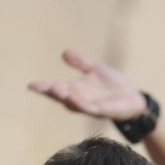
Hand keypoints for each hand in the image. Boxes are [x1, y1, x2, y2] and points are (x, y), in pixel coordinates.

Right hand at [27, 48, 147, 121]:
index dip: (44, 87)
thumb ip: (81, 63)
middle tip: (41, 87)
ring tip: (56, 90)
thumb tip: (64, 52)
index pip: (57, 88)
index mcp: (77, 89)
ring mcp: (92, 106)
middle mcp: (81, 99)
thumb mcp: (96, 69)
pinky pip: (91, 108)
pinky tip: (74, 98)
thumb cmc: (113, 85)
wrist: (134, 97)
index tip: (31, 85)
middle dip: (53, 92)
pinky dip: (82, 104)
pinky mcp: (104, 111)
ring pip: (75, 104)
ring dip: (66, 98)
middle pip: (63, 97)